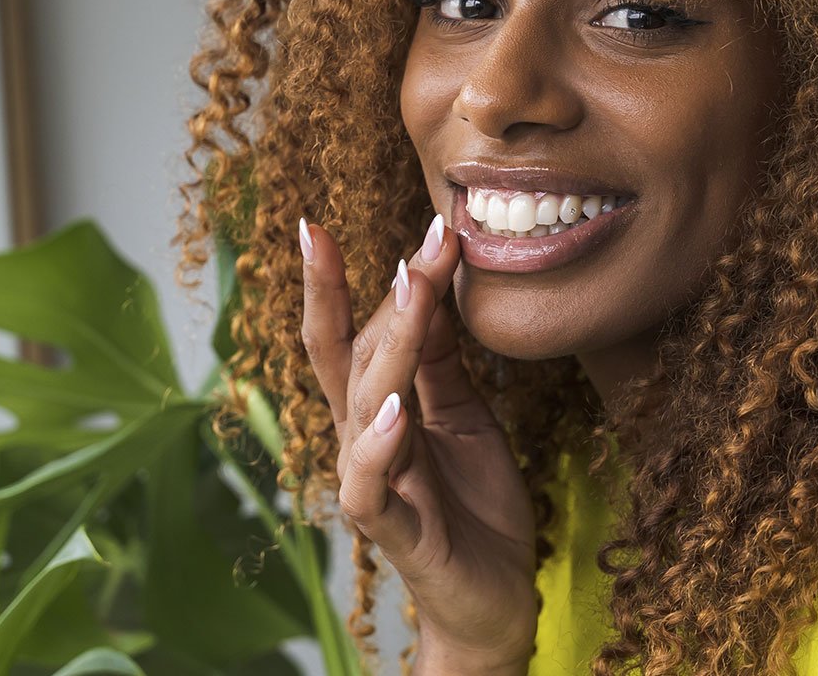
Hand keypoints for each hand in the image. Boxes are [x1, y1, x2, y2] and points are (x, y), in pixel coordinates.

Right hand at [299, 213, 537, 667]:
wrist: (495, 596)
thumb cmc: (475, 505)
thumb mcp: (466, 415)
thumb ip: (443, 359)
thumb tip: (431, 281)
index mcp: (376, 407)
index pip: (347, 332)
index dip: (335, 281)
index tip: (322, 222)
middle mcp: (360, 437)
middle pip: (345, 354)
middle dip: (361, 291)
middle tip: (412, 237)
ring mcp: (370, 482)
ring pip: (366, 403)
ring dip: (392, 342)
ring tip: (411, 289)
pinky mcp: (391, 529)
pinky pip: (371, 485)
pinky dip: (379, 447)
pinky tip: (395, 412)